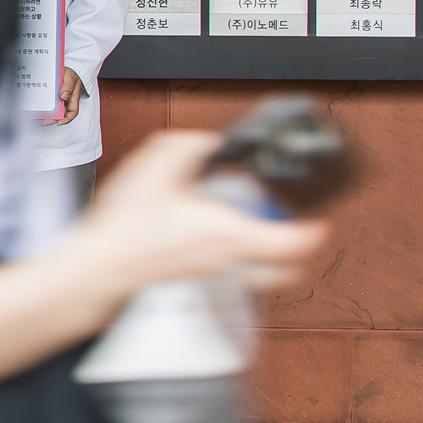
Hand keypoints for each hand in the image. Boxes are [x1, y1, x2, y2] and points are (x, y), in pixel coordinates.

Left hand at [41, 67, 81, 125]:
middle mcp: (65, 102)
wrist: (64, 70)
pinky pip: (46, 105)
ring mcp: (57, 101)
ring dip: (46, 116)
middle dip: (53, 120)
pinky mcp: (50, 99)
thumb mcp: (71, 78)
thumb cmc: (70, 75)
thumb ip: (68, 86)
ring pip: (52, 112)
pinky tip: (34, 110)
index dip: (67, 119)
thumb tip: (64, 96)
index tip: (59, 122)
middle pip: (60, 115)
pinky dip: (41, 109)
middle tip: (45, 122)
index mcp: (73, 99)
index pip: (72, 112)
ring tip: (37, 117)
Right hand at [72, 131, 329, 294]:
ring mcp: (211, 275)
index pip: (293, 243)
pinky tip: (217, 246)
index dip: (314, 232)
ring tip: (262, 241)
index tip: (319, 223)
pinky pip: (232, 279)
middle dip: (299, 257)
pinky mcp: (192, 281)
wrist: (102, 266)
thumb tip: (206, 141)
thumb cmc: (128, 228)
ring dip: (270, 264)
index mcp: (230, 233)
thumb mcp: (155, 169)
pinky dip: (239, 266)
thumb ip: (186, 147)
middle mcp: (228, 261)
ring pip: (260, 279)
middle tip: (298, 237)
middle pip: (286, 272)